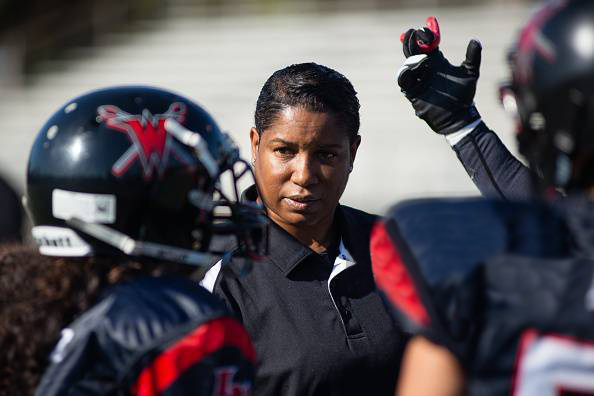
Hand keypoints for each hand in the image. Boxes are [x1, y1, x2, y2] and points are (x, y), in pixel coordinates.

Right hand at [397, 17, 481, 135]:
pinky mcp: (413, 92)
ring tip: (420, 56)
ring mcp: (418, 81)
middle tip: (411, 32)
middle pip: (413, 51)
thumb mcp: (471, 73)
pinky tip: (413, 68)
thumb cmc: (464, 96)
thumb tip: (475, 40)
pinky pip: (404, 81)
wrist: (458, 117)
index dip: (425, 34)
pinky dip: (405, 73)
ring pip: (407, 64)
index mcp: (437, 62)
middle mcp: (425, 69)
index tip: (427, 26)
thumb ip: (473, 57)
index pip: (427, 44)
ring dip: (410, 57)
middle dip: (410, 40)